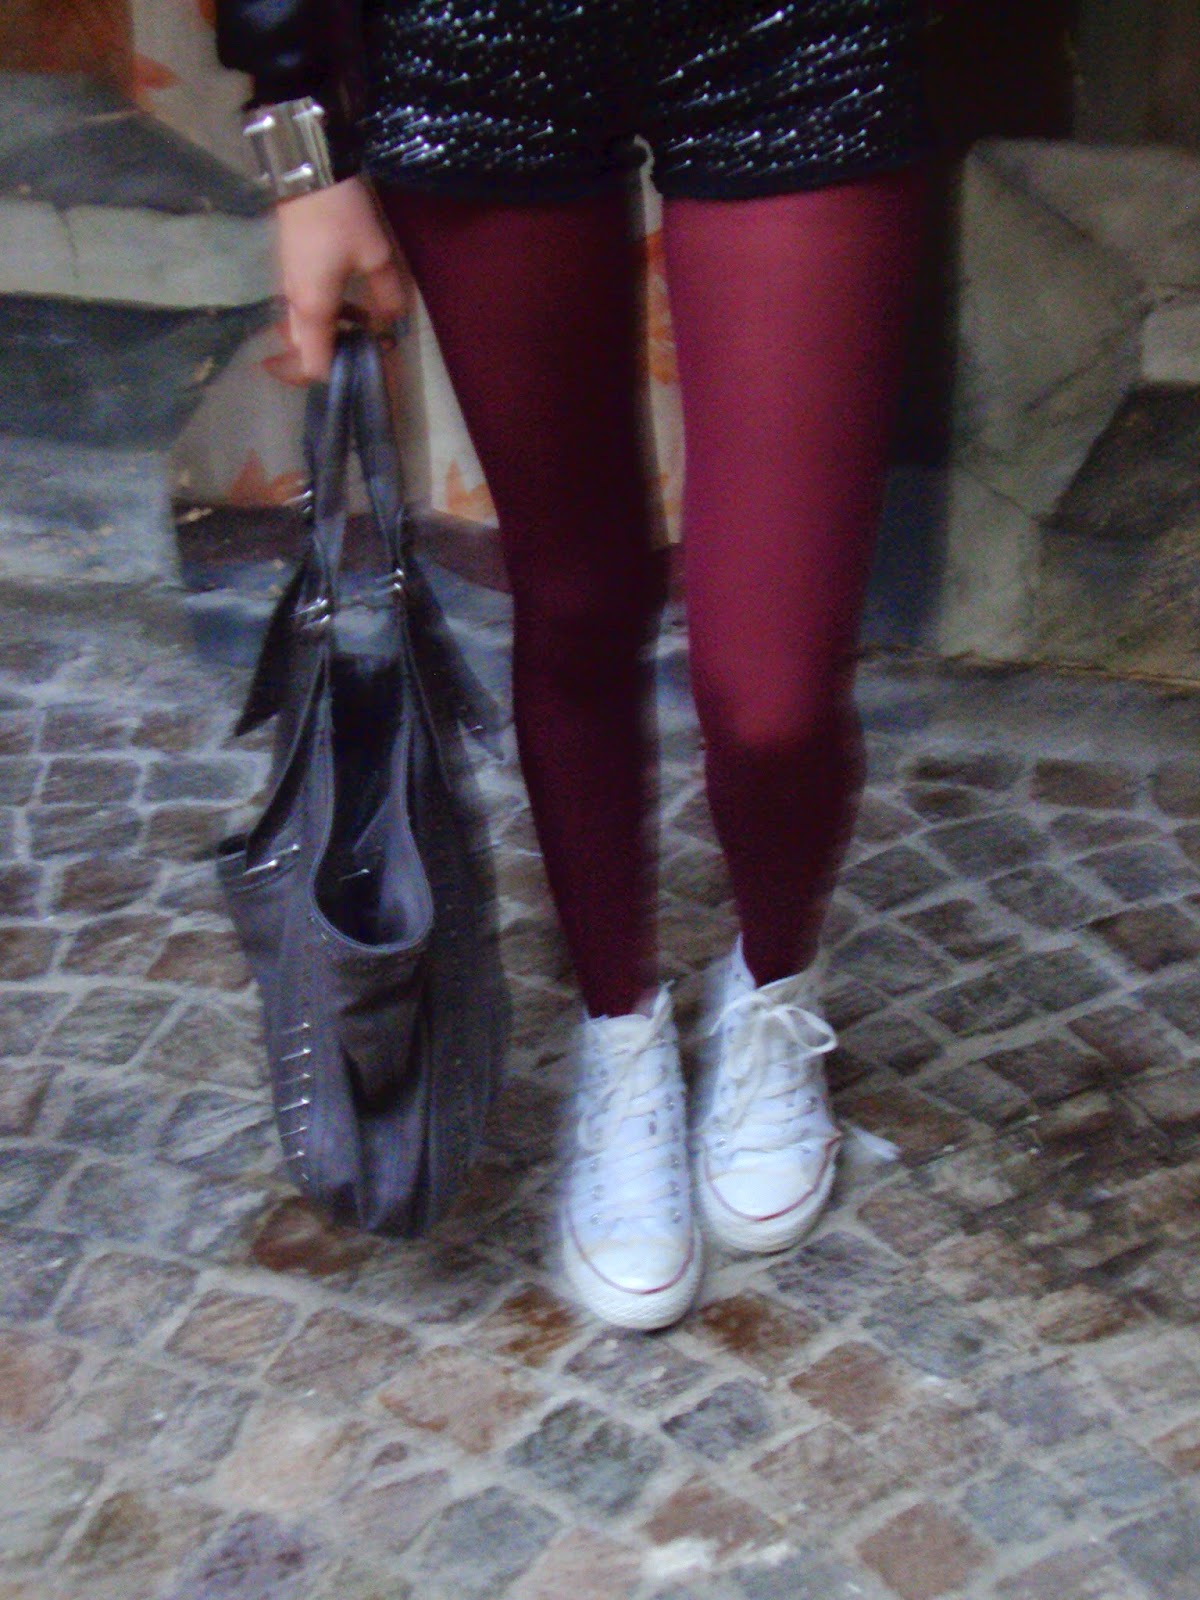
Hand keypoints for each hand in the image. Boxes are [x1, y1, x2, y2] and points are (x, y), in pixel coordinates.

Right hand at [266, 177, 408, 383]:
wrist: (307, 174)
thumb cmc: (341, 217)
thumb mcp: (376, 256)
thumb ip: (387, 295)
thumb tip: (391, 320)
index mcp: (313, 310)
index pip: (314, 366)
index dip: (336, 378)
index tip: (362, 372)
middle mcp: (295, 307)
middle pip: (302, 354)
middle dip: (330, 361)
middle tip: (361, 353)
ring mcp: (288, 290)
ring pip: (301, 333)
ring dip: (328, 338)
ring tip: (362, 327)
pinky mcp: (290, 275)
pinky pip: (303, 311)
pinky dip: (323, 318)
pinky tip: (350, 305)